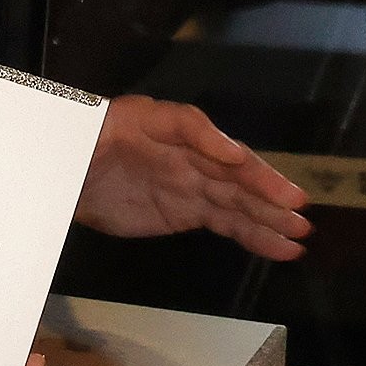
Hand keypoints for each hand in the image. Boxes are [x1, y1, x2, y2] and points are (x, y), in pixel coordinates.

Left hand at [74, 95, 311, 260]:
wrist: (68, 170)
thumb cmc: (97, 134)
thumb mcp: (132, 118)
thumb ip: (185, 128)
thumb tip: (229, 150)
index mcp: (185, 133)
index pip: (224, 152)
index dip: (248, 170)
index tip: (270, 187)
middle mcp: (197, 158)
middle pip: (238, 180)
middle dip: (269, 199)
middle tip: (298, 216)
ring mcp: (193, 187)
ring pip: (238, 205)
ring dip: (269, 222)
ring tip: (298, 237)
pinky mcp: (187, 213)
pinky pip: (226, 223)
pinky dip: (252, 236)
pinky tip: (277, 247)